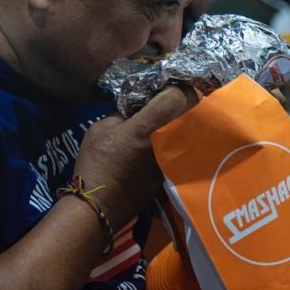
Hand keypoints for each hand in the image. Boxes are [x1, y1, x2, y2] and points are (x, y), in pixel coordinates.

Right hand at [73, 86, 195, 228]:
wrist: (100, 206)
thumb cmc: (96, 164)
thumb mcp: (101, 128)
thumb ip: (123, 111)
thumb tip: (138, 104)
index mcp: (148, 126)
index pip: (177, 95)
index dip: (176, 85)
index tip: (170, 83)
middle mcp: (167, 141)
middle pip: (193, 110)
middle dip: (188, 99)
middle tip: (178, 95)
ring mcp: (174, 158)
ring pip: (194, 129)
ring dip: (190, 118)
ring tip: (179, 113)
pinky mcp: (174, 172)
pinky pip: (187, 147)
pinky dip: (185, 138)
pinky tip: (174, 136)